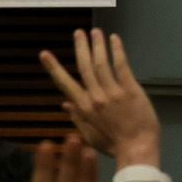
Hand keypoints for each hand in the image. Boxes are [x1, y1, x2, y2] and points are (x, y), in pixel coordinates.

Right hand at [40, 29, 160, 168]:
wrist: (137, 150)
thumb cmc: (114, 146)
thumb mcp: (90, 135)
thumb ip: (77, 117)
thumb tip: (64, 104)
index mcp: (83, 107)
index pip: (65, 83)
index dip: (54, 67)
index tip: (45, 53)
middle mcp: (95, 96)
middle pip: (84, 67)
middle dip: (80, 47)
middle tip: (78, 32)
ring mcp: (113, 92)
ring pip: (101, 63)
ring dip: (97, 45)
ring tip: (95, 32)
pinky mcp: (131, 90)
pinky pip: (121, 66)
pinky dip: (117, 51)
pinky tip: (114, 39)